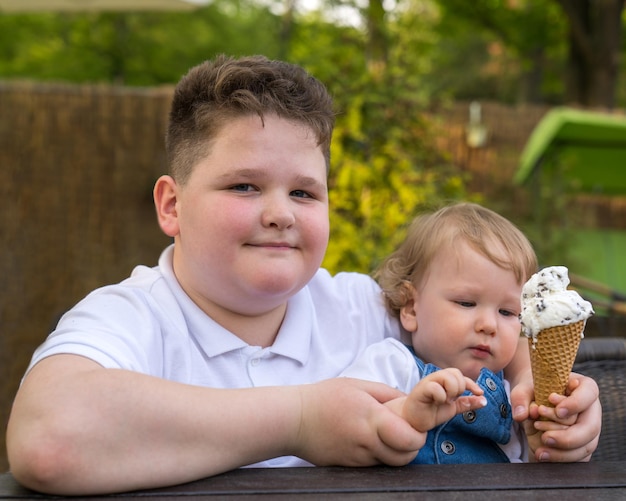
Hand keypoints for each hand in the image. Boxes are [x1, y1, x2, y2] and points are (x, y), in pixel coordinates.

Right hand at [294, 378, 425, 466]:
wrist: (293, 420)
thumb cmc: (324, 398)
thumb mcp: (358, 385)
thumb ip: (386, 393)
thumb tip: (408, 401)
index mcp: (372, 418)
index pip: (409, 439)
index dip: (418, 435)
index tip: (414, 425)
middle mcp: (367, 442)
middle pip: (404, 457)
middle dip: (411, 447)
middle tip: (405, 432)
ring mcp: (357, 458)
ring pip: (390, 463)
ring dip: (395, 452)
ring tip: (385, 435)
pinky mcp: (348, 467)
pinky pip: (373, 465)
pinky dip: (378, 456)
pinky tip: (369, 441)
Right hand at [399, 368, 486, 432]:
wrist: (413, 422)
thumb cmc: (431, 412)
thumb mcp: (453, 408)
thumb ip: (467, 403)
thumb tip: (484, 400)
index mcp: (443, 381)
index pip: (460, 375)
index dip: (472, 384)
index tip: (479, 393)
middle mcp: (435, 378)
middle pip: (455, 373)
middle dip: (460, 388)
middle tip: (453, 399)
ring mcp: (427, 383)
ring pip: (446, 376)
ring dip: (451, 391)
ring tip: (445, 401)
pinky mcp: (420, 390)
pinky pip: (435, 387)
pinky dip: (441, 396)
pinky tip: (438, 402)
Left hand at [512, 372, 600, 461]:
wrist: (534, 405)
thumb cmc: (533, 392)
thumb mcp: (524, 390)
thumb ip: (521, 398)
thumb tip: (521, 415)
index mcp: (583, 387)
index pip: (588, 393)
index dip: (575, 403)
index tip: (558, 411)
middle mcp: (591, 409)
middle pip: (591, 427)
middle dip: (568, 436)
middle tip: (546, 438)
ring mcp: (589, 429)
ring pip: (586, 445)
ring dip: (563, 452)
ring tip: (541, 452)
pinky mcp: (584, 445)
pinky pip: (579, 457)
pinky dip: (561, 458)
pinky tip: (544, 456)